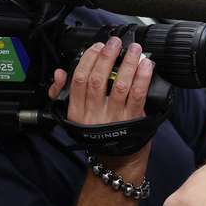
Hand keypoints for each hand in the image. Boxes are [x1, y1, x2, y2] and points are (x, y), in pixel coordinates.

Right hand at [49, 37, 153, 171]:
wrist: (117, 162)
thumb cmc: (99, 137)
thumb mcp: (76, 118)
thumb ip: (64, 94)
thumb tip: (59, 73)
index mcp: (77, 111)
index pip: (79, 79)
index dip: (88, 60)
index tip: (96, 46)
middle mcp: (94, 114)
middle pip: (98, 79)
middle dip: (107, 57)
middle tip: (115, 42)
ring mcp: (115, 117)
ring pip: (120, 84)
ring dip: (128, 63)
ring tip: (134, 49)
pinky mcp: (133, 120)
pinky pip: (138, 94)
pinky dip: (143, 77)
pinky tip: (146, 65)